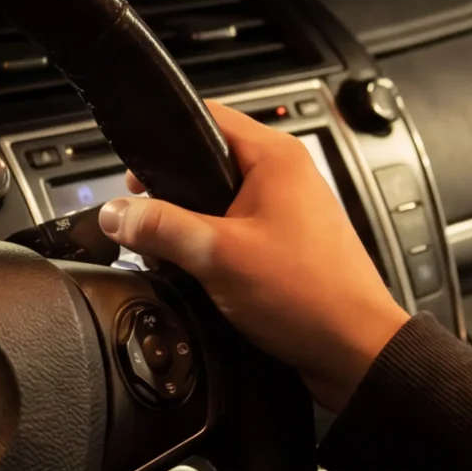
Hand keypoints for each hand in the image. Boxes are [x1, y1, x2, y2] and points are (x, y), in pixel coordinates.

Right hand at [98, 101, 410, 410]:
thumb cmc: (309, 296)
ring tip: (175, 251)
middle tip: (150, 220)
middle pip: (207, 162)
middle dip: (172, 192)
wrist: (355, 352)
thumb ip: (161, 228)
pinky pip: (236, 230)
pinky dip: (213, 246)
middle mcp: (286, 176)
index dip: (163, 141)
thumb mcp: (217, 256)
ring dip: (192, 224)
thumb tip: (116, 212)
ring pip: (219, 200)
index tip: (135, 174)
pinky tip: (200, 271)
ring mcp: (288, 210)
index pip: (206, 118)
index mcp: (276, 158)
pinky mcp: (287, 243)